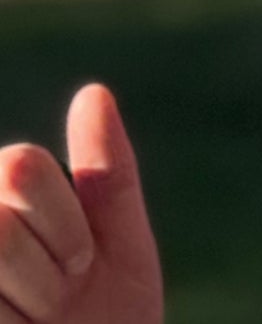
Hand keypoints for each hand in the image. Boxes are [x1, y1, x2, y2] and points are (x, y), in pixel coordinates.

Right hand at [0, 85, 162, 323]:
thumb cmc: (106, 323)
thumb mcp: (118, 244)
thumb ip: (106, 171)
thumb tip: (93, 93)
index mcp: (4, 206)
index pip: (20, 165)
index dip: (64, 220)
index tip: (84, 263)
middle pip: (0, 208)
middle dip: (48, 258)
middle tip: (58, 302)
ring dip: (27, 298)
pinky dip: (8, 321)